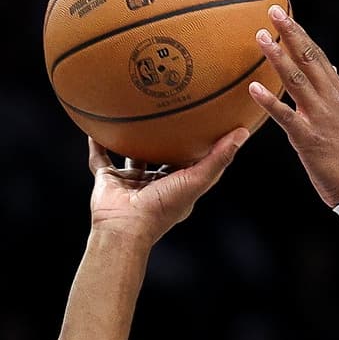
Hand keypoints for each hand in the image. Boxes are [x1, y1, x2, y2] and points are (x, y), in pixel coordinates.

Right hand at [85, 129, 247, 242]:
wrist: (125, 227)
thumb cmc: (162, 208)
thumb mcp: (197, 180)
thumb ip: (219, 157)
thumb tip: (243, 132)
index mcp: (177, 185)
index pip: (191, 161)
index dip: (199, 144)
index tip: (207, 122)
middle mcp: (154, 183)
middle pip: (162, 156)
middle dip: (167, 139)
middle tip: (171, 112)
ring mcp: (130, 182)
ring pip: (132, 155)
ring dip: (132, 139)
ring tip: (134, 115)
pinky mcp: (107, 180)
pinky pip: (100, 158)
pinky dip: (96, 144)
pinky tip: (95, 127)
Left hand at [247, 7, 338, 206]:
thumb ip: (333, 93)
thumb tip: (328, 68)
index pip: (318, 56)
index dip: (301, 34)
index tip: (284, 15)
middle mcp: (331, 99)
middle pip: (309, 59)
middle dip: (291, 33)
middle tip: (272, 12)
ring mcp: (320, 117)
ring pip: (296, 80)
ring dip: (277, 57)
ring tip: (260, 38)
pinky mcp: (308, 138)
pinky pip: (285, 116)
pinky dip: (269, 100)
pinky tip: (253, 88)